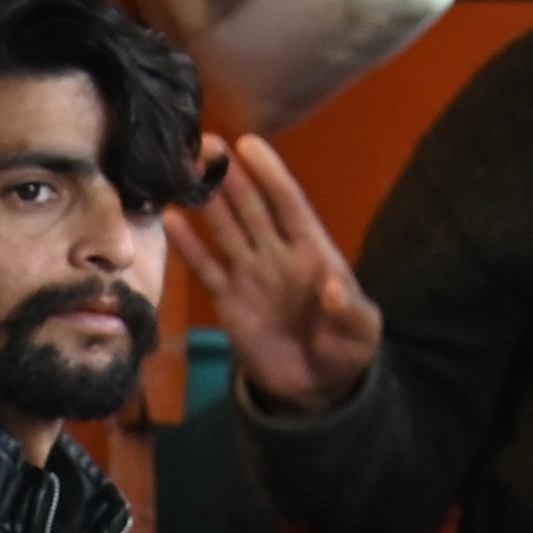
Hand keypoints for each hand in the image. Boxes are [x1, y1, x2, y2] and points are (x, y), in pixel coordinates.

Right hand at [173, 135, 382, 417]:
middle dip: (231, 177)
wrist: (316, 387)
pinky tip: (170, 220)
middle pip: (252, 207)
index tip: (250, 145)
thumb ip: (351, 310)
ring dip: (207, 201)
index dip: (271, 175)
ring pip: (226, 228)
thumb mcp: (362, 332)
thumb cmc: (346, 351)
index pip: (289, 205)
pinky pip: (206, 267)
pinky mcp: (228, 300)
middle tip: (206, 146)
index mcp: (313, 252)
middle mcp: (278, 254)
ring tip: (184, 170)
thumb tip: (334, 286)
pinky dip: (188, 246)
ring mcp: (251, 274)